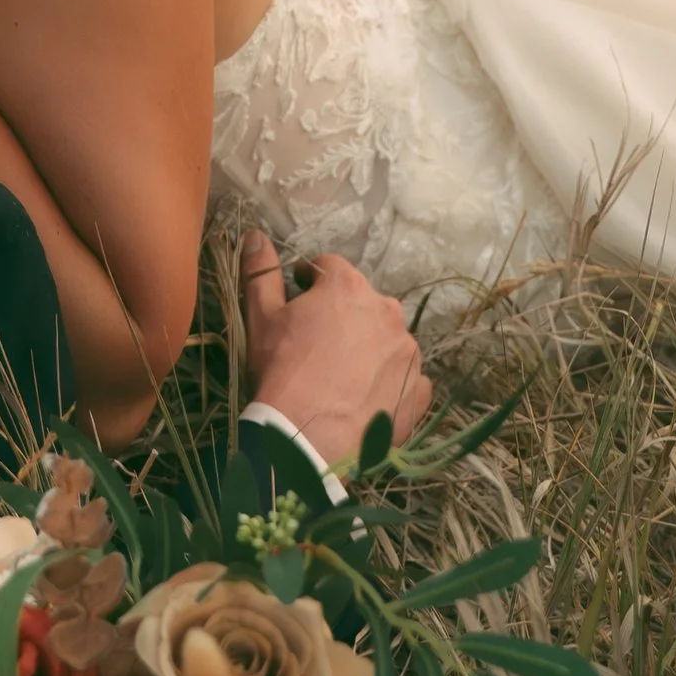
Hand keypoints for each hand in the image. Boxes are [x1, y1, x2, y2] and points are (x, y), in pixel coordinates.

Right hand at [240, 233, 430, 464]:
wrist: (306, 439)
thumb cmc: (282, 371)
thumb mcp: (261, 319)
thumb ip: (261, 272)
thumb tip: (256, 235)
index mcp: (348, 287)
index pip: (330, 267)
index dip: (311, 280)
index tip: (300, 296)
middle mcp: (386, 311)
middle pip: (363, 303)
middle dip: (344, 316)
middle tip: (319, 344)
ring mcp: (408, 352)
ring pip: (388, 340)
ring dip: (370, 348)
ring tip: (344, 377)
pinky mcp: (419, 390)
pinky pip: (408, 379)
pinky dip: (391, 384)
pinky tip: (368, 399)